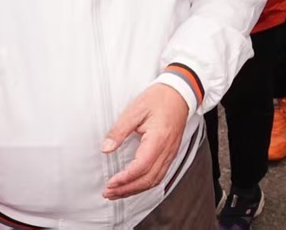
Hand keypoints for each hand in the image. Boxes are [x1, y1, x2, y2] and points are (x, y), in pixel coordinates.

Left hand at [101, 83, 189, 199]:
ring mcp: (170, 153)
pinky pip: (159, 175)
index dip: (125, 179)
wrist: (179, 93)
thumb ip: (119, 130)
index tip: (110, 183)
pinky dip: (144, 184)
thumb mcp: (135, 109)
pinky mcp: (170, 154)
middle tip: (109, 193)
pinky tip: (134, 185)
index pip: (141, 166)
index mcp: (158, 139)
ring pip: (154, 180)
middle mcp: (167, 150)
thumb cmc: (159, 98)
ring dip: (135, 190)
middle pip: (148, 179)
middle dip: (127, 190)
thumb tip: (106, 148)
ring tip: (118, 193)